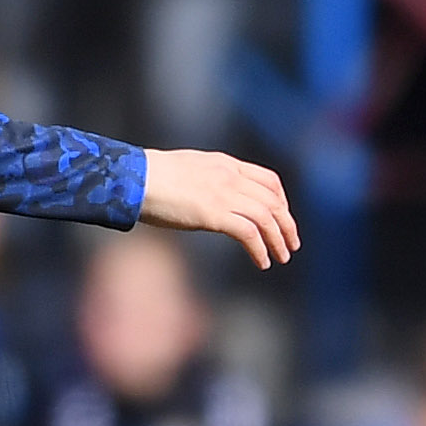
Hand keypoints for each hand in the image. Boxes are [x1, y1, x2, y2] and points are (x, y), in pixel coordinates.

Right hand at [138, 149, 299, 267]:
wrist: (135, 178)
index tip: (283, 218)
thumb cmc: (152, 177)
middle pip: (273, 201)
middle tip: (291, 244)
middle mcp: (230, 177)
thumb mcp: (190, 170)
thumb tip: (213, 198)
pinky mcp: (213, 214)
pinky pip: (249, 233)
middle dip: (287, 225)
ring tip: (281, 258)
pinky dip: (260, 249)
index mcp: (226, 164)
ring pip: (266, 218)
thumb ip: (209, 180)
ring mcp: (223, 194)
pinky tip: (262, 262)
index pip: (269, 180)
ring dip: (278, 240)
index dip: (282, 202)